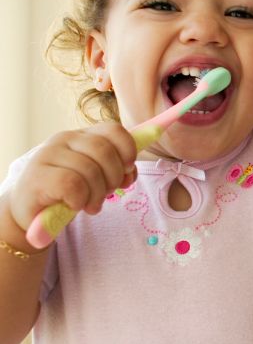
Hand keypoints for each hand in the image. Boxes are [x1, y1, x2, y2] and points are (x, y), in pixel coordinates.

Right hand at [6, 122, 137, 240]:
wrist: (31, 213)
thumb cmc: (68, 193)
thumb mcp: (97, 177)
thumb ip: (117, 170)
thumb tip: (130, 172)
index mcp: (82, 136)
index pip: (114, 130)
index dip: (128, 150)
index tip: (127, 171)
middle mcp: (64, 139)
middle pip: (104, 150)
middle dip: (114, 177)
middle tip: (107, 194)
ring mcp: (48, 155)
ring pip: (90, 170)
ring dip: (97, 194)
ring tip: (91, 205)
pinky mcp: (37, 176)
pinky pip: (72, 184)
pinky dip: (80, 199)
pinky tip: (74, 205)